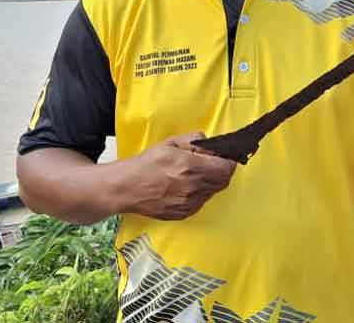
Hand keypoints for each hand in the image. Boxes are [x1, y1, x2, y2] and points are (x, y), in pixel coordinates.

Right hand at [118, 132, 235, 219]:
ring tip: (194, 174)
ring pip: (212, 192)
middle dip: (221, 171)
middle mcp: (193, 187)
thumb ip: (195, 140)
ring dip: (210, 182)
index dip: (228, 161)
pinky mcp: (183, 214)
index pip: (226, 168)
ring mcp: (188, 203)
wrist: (126, 188)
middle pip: (223, 181)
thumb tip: (211, 144)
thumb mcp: (171, 143)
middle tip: (212, 164)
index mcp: (191, 167)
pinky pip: (201, 202)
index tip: (224, 157)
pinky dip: (199, 194)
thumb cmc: (146, 164)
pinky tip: (186, 186)